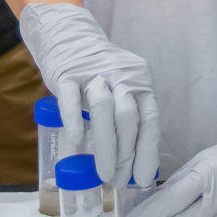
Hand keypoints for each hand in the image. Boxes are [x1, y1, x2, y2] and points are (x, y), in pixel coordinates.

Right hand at [18, 3, 159, 189]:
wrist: (68, 36)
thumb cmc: (99, 73)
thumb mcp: (122, 88)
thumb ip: (128, 118)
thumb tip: (132, 165)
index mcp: (140, 81)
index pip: (149, 119)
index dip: (147, 152)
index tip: (142, 179)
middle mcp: (121, 75)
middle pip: (128, 118)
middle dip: (125, 155)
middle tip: (117, 180)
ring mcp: (93, 72)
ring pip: (104, 109)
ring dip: (106, 145)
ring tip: (102, 173)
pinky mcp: (67, 73)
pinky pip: (72, 98)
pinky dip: (76, 120)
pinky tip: (77, 142)